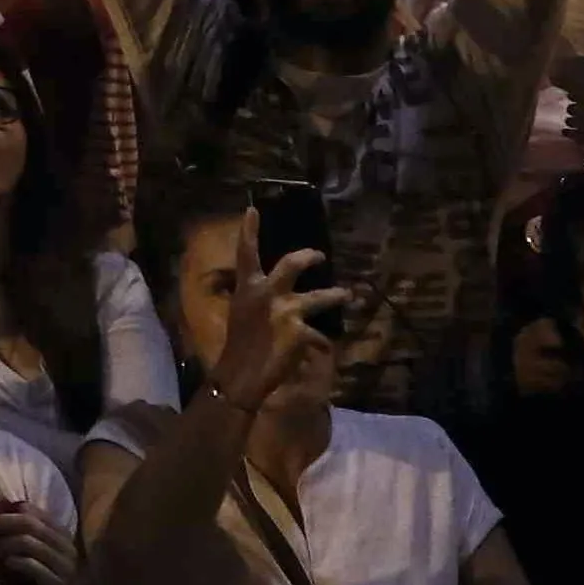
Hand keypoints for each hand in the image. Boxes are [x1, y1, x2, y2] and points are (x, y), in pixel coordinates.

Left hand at [0, 504, 81, 584]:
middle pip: (31, 523)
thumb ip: (14, 526)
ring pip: (30, 542)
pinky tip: (6, 565)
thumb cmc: (38, 584)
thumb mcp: (26, 552)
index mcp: (62, 536)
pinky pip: (33, 565)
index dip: (8, 509)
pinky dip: (15, 561)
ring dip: (6, 544)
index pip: (34, 510)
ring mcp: (66, 567)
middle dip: (3, 523)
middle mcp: (68, 548)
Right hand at [211, 245, 344, 399]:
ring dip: (335, 295)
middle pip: (292, 264)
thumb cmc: (237, 347)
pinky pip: (318, 336)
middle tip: (321, 255)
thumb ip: (257, 303)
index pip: (245, 254)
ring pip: (319, 298)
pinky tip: (320, 351)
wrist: (242, 374)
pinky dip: (318, 343)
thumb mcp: (241, 316)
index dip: (249, 230)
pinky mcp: (302, 331)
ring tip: (347, 295)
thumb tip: (273, 302)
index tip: (253, 209)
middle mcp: (268, 293)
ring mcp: (287, 311)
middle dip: (308, 257)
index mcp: (247, 289)